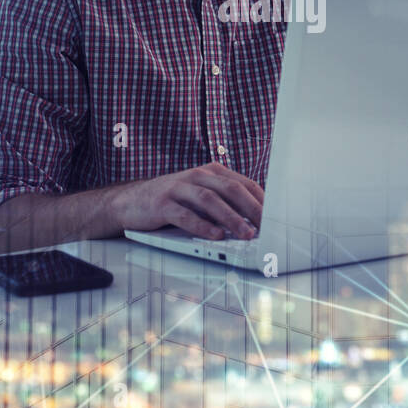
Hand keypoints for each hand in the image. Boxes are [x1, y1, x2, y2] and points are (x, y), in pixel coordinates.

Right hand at [112, 162, 263, 238]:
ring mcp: (178, 188)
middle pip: (230, 188)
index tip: (277, 216)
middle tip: (266, 226)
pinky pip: (185, 215)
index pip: (243, 183)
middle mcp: (196, 176)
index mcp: (211, 172)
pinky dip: (202, 225)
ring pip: (210, 200)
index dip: (261, 199)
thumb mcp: (200, 195)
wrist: (130, 202)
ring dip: (230, 218)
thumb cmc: (172, 201)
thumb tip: (256, 222)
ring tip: (245, 234)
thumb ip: (224, 203)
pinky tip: (215, 236)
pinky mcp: (162, 204)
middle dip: (251, 208)